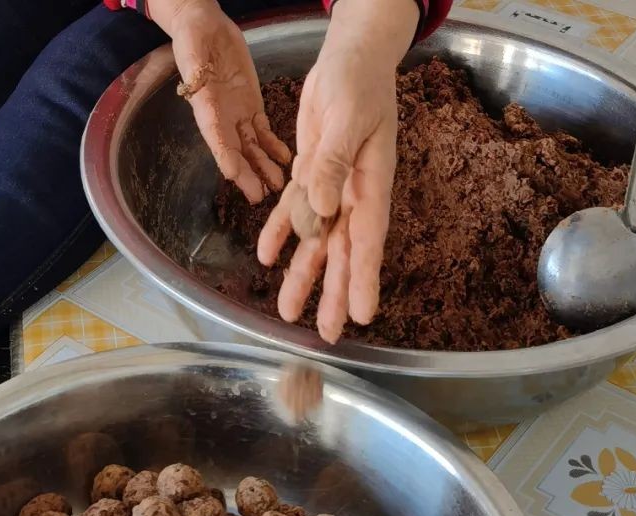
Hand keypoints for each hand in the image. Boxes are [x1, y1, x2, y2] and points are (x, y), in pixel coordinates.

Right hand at [154, 0, 289, 202]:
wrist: (204, 26)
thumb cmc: (193, 37)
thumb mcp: (192, 52)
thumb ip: (196, 71)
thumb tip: (197, 83)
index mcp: (204, 108)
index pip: (215, 138)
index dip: (225, 158)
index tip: (235, 177)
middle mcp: (221, 118)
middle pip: (235, 151)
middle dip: (247, 174)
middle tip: (259, 197)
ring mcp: (237, 114)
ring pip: (252, 147)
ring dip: (264, 166)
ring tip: (279, 184)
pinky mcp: (251, 105)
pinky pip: (263, 131)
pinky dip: (273, 146)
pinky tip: (285, 159)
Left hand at [256, 0, 419, 343]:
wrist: (349, 60)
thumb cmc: (358, 84)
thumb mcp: (346, 118)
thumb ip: (333, 165)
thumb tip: (322, 212)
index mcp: (370, 185)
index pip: (367, 242)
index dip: (363, 280)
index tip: (362, 316)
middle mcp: (353, 196)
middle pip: (342, 254)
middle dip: (334, 294)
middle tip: (328, 335)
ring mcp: (332, 189)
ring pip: (315, 242)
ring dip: (302, 275)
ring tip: (287, 313)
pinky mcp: (311, 175)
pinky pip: (294, 212)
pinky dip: (279, 233)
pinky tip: (265, 257)